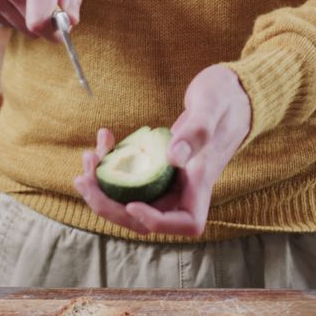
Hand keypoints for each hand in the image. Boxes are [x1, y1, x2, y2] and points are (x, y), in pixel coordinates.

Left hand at [75, 65, 250, 236]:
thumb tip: (174, 158)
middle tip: (84, 179)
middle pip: (146, 219)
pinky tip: (104, 140)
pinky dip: (110, 165)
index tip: (132, 204)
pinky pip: (128, 180)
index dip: (156, 222)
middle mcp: (184, 189)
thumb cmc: (226, 96)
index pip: (186, 223)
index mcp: (202, 183)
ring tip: (88, 158)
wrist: (231, 92)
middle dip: (109, 206)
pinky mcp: (156, 169)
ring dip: (102, 188)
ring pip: (131, 202)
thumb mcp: (213, 105)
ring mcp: (169, 181)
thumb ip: (198, 131)